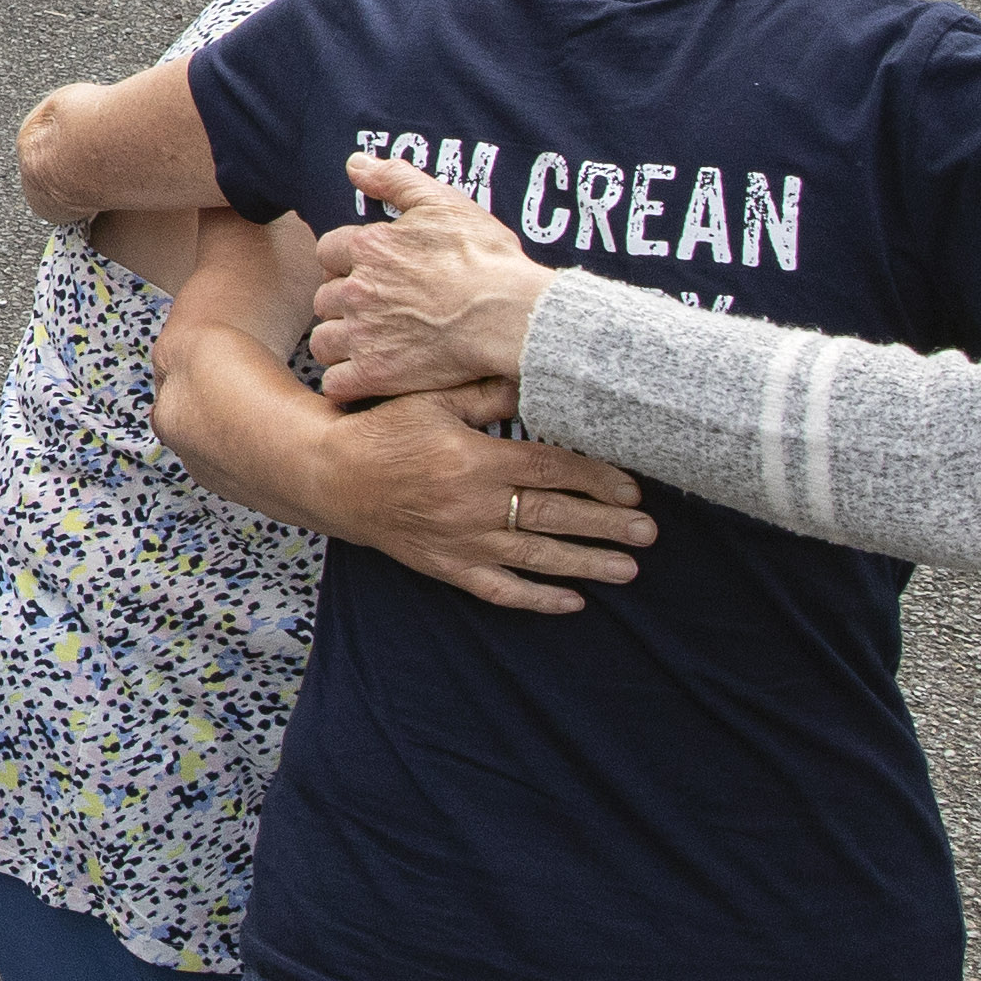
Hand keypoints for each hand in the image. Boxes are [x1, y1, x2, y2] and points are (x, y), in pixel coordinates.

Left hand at [309, 154, 552, 402]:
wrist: (513, 315)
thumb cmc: (486, 258)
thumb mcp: (443, 203)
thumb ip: (395, 179)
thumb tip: (354, 163)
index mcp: (368, 247)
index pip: (328, 252)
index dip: (347, 262)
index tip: (369, 272)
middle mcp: (357, 290)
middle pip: (324, 299)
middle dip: (343, 303)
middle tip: (374, 310)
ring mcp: (364, 334)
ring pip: (324, 341)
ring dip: (340, 343)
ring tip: (369, 344)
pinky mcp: (376, 374)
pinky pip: (336, 384)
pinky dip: (346, 383)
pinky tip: (366, 377)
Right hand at [324, 400, 658, 615]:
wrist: (331, 477)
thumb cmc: (384, 430)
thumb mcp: (431, 400)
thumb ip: (486, 395)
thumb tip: (535, 379)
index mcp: (476, 459)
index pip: (551, 469)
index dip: (596, 479)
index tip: (633, 488)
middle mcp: (474, 505)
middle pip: (554, 515)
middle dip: (607, 525)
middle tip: (649, 532)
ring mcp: (462, 541)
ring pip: (537, 557)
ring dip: (587, 563)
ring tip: (629, 568)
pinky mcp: (448, 567)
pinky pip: (500, 590)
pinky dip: (538, 599)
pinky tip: (573, 602)